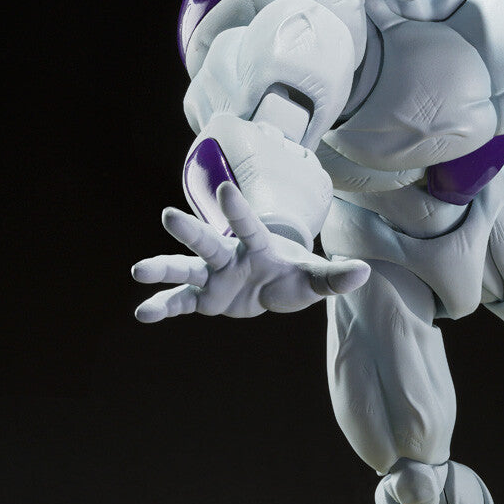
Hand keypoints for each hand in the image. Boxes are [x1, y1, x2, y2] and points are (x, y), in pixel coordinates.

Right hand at [132, 182, 369, 320]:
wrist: (271, 285)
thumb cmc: (292, 274)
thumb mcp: (315, 278)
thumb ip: (335, 276)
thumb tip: (365, 272)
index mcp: (258, 246)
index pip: (249, 226)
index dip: (237, 210)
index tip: (224, 190)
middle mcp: (230, 256)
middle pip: (209, 242)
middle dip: (191, 231)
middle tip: (168, 215)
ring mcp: (214, 275)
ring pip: (187, 268)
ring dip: (163, 268)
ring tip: (138, 271)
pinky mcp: (204, 297)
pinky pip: (180, 301)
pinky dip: (162, 307)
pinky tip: (142, 313)